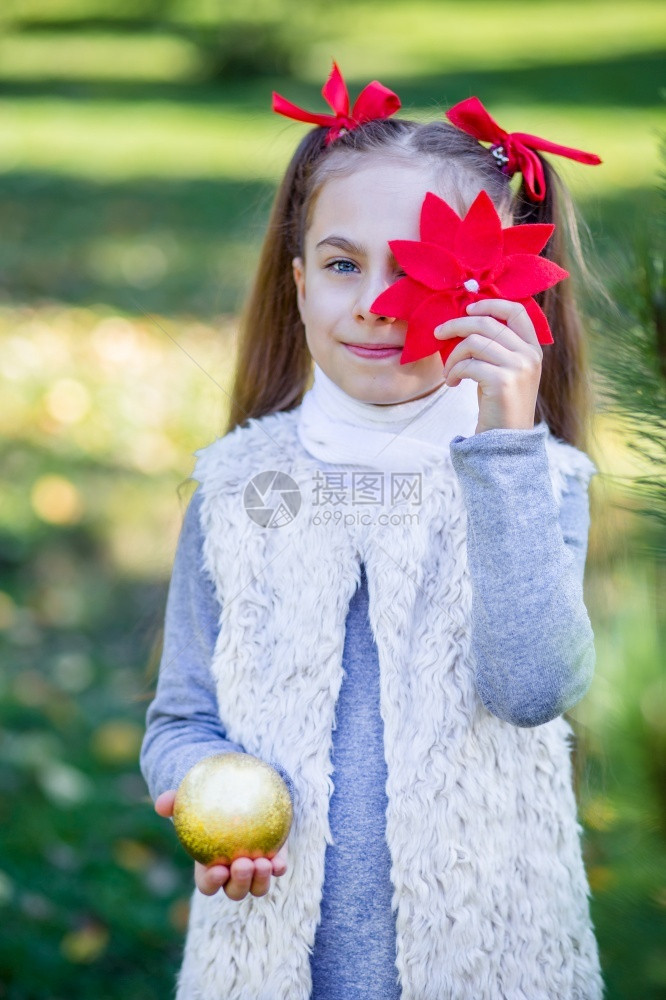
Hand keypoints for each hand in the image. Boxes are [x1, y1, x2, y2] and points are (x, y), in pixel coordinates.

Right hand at [154, 790, 288, 899]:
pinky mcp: (273, 859)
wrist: (238, 796)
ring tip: (264, 863)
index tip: (218, 869)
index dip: (212, 883)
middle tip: (243, 864)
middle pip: (235, 891)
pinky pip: (277, 869)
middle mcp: (231, 874)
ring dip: (260, 880)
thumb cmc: (208, 801)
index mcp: (209, 867)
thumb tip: (161, 804)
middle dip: (239, 883)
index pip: (207, 885)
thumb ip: (174, 802)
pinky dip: (279, 868)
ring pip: (257, 887)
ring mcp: (254, 870)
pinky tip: (279, 861)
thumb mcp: (190, 799)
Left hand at [434, 298, 542, 434]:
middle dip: (456, 325)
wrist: (505, 441)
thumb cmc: (498, 404)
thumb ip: (495, 345)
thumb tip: (465, 320)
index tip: (467, 308)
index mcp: (532, 348)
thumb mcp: (503, 369)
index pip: (517, 310)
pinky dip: (454, 372)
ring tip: (448, 372)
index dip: (490, 303)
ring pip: (474, 342)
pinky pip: (468, 364)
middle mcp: (529, 355)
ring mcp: (519, 367)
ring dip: (453, 356)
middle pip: (487, 323)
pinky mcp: (503, 381)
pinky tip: (452, 383)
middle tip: (437, 333)